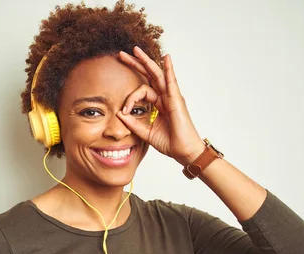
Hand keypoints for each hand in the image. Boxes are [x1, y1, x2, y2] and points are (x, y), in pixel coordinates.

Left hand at [117, 46, 204, 165]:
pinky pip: (172, 82)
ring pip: (157, 74)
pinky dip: (169, 69)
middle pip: (149, 76)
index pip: (141, 91)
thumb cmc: (170, 143)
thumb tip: (119, 114)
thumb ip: (133, 123)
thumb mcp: (145, 132)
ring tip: (136, 50)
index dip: (129, 99)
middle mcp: (165, 97)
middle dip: (136, 64)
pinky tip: (166, 58)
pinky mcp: (177, 100)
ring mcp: (171, 97)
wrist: (183, 152)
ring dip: (146, 61)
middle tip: (122, 54)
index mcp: (159, 104)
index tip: (123, 110)